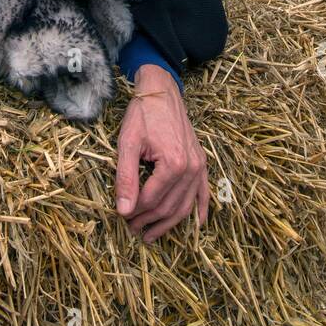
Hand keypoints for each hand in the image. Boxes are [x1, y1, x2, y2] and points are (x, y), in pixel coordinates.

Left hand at [115, 65, 208, 243]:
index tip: (121, 219)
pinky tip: (197, 225)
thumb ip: (126, 178)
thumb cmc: (143, 114)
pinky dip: (200, 210)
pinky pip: (204, 192)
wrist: (161, 91)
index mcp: (173, 164)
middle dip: (148, 221)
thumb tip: (123, 211)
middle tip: (131, 230)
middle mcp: (191, 168)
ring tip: (151, 234)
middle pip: (168, 207)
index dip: (135, 213)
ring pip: (185, 206)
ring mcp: (199, 166)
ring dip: (168, 223)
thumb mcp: (128, 143)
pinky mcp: (201, 162)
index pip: (151, 200)